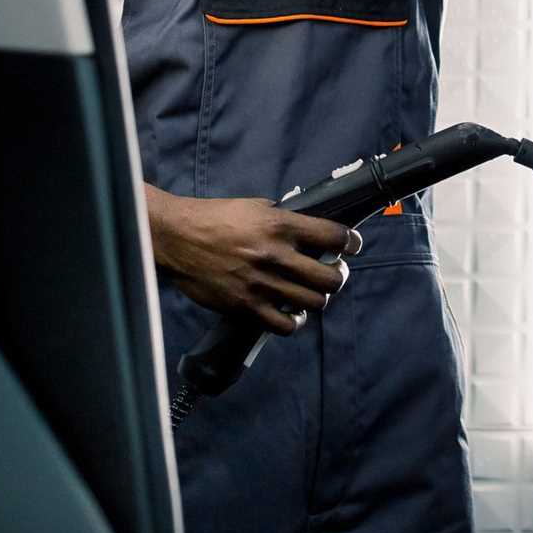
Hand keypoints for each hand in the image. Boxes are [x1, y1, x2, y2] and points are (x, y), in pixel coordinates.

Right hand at [147, 186, 361, 335]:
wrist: (178, 238)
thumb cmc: (216, 217)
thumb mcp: (257, 207)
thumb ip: (285, 219)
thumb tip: (309, 228)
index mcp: (282, 225)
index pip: (334, 236)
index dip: (351, 242)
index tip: (353, 245)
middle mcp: (276, 255)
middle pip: (330, 277)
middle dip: (339, 275)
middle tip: (335, 272)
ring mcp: (262, 284)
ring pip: (313, 302)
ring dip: (319, 298)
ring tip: (314, 292)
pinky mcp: (245, 306)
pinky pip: (284, 325)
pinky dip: (294, 322)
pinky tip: (293, 313)